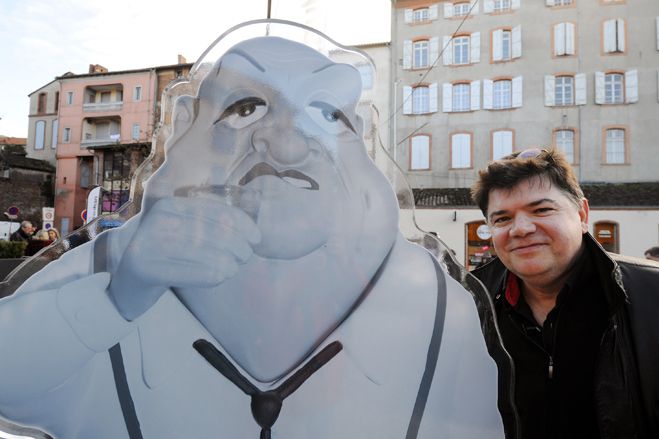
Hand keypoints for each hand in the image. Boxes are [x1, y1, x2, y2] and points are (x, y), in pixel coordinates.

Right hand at [108, 196, 260, 320]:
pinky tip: (220, 277)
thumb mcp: (186, 231)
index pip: (215, 211)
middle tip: (244, 258)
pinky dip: (211, 276)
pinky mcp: (144, 267)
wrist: (128, 280)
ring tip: (233, 269)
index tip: (256, 238)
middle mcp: (157, 219)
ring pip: (204, 252)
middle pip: (212, 232)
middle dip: (237, 245)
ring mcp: (148, 242)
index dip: (241, 223)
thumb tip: (252, 227)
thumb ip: (212, 225)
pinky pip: (189, 272)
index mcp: (170, 205)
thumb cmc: (168, 254)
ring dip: (227, 263)